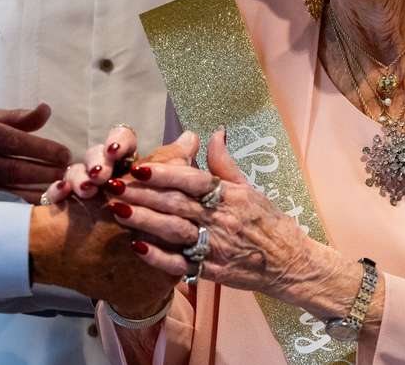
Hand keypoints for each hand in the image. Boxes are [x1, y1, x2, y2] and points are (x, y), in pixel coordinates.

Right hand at [0, 103, 71, 200]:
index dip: (41, 149)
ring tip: (62, 186)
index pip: (13, 142)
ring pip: (8, 187)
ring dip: (37, 188)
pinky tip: (46, 201)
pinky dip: (26, 200)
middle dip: (42, 172)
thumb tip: (46, 110)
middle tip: (66, 173)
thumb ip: (20, 117)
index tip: (65, 153)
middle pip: (12, 169)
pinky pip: (4, 197)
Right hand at [29, 131, 200, 316]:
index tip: (117, 152)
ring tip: (85, 190)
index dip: (119, 142)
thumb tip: (192, 138)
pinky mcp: (65, 202)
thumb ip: (173, 166)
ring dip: (80, 174)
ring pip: (77, 168)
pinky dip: (57, 191)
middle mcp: (104, 172)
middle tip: (100, 174)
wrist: (106, 258)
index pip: (122, 140)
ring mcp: (83, 187)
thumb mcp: (161, 197)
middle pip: (98, 153)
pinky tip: (60, 194)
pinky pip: (55, 192)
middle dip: (98, 159)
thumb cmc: (138, 224)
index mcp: (127, 166)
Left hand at [111, 130, 351, 312]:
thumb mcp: (251, 189)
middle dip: (143, 194)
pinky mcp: (211, 271)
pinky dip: (158, 256)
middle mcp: (222, 220)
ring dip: (144, 221)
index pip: (194, 181)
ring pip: (174, 231)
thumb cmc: (270, 223)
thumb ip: (225, 164)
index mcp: (231, 196)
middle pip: (177, 204)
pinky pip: (180, 264)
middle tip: (115, 185)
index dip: (166, 173)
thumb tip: (213, 133)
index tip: (139, 167)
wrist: (290, 264)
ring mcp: (216, 247)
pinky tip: (136, 246)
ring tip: (118, 211)